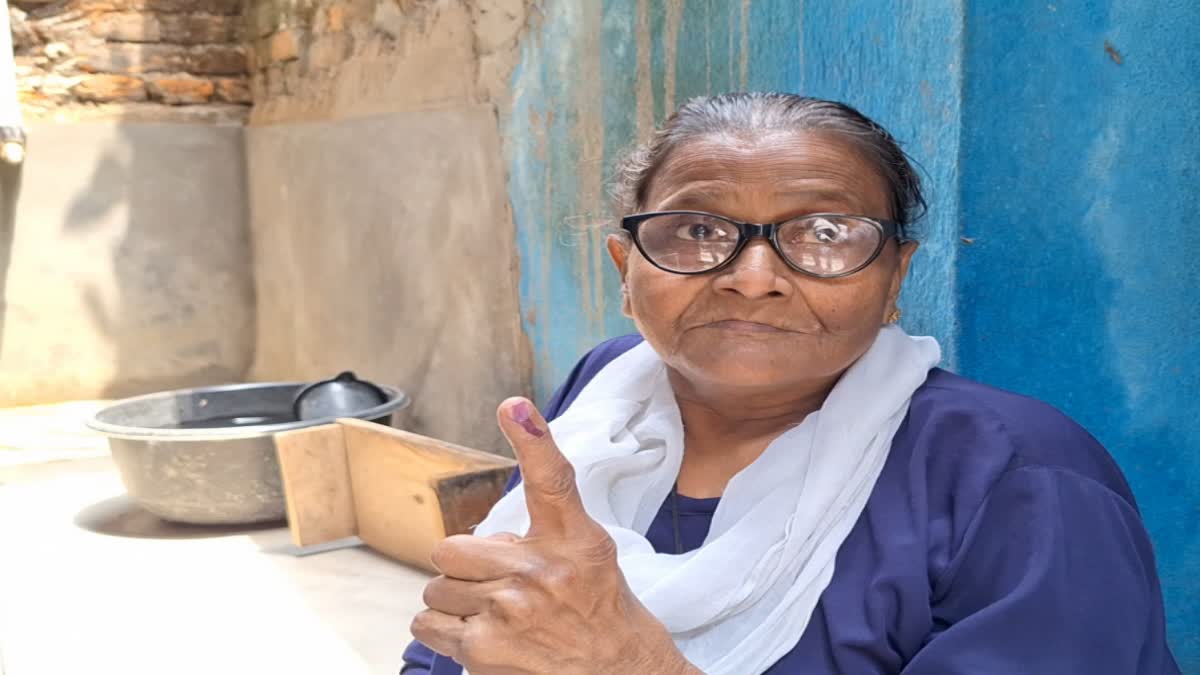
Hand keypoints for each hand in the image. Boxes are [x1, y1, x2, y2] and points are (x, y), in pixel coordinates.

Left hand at [411, 397, 699, 674]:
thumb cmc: (603, 614)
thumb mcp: (589, 554)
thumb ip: (543, 530)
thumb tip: (483, 530)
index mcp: (574, 540)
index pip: (552, 480)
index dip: (533, 438)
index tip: (515, 408)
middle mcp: (541, 571)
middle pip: (453, 548)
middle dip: (464, 568)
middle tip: (496, 584)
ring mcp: (510, 611)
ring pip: (437, 589)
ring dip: (456, 603)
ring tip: (496, 616)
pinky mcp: (484, 649)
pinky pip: (428, 624)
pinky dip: (444, 631)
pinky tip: (482, 636)